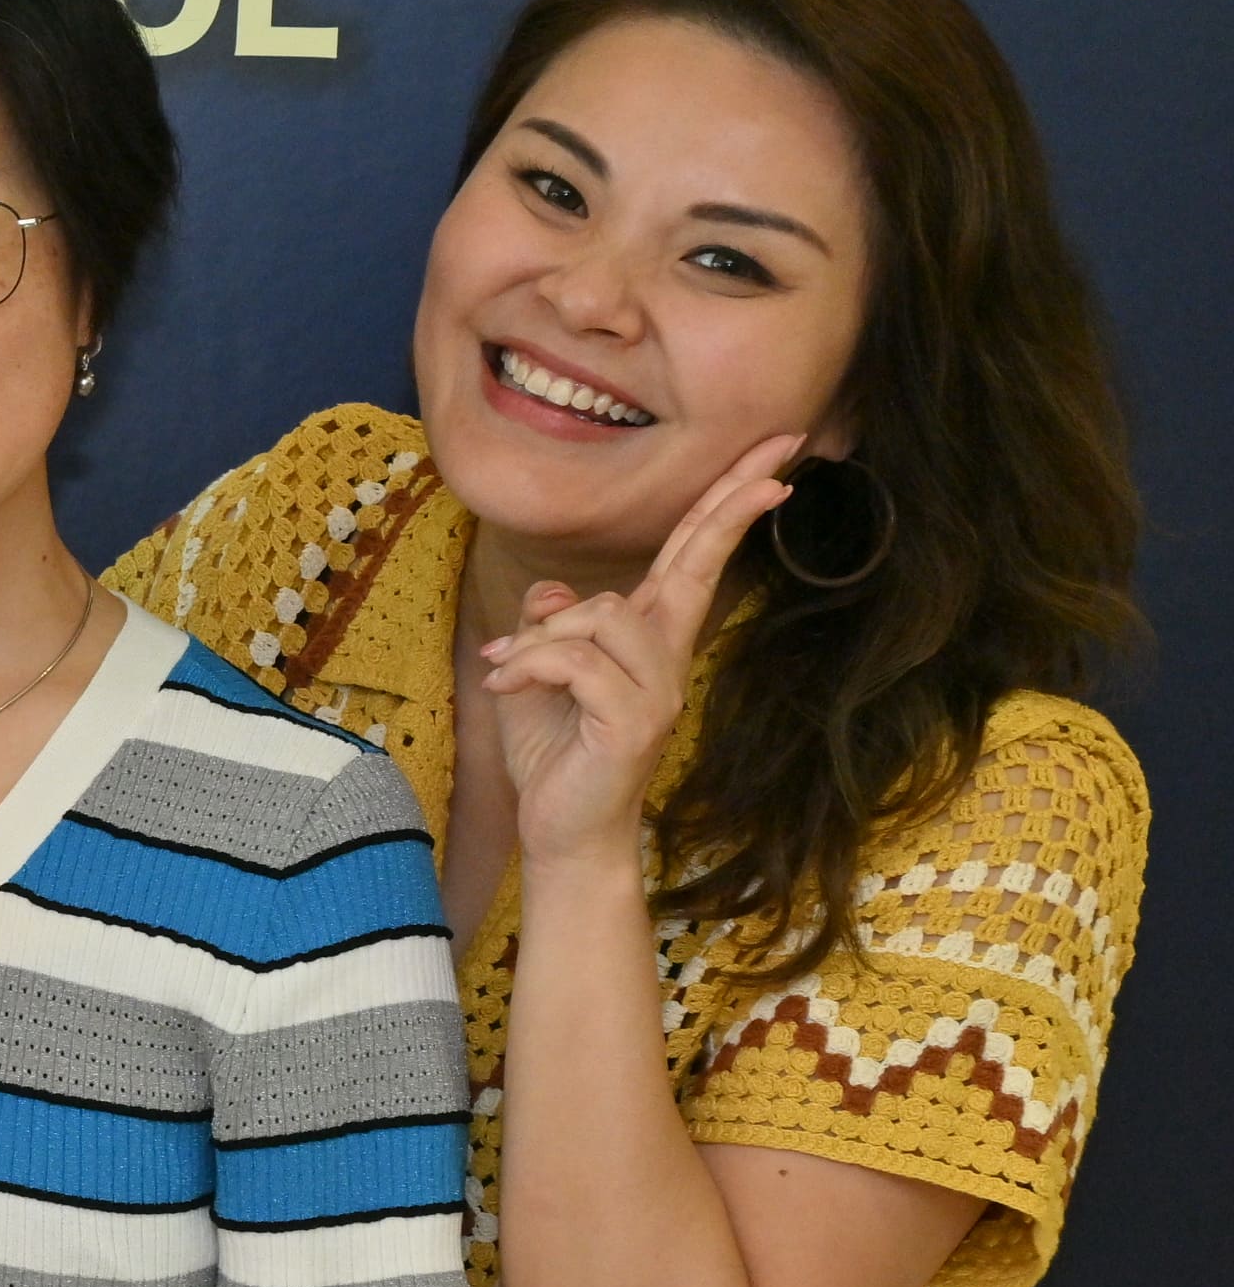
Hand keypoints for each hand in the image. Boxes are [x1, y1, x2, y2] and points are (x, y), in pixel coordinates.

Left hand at [476, 438, 791, 883]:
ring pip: (603, 614)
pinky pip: (578, 662)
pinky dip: (530, 664)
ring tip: (508, 668)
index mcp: (650, 638)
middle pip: (699, 562)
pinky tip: (504, 683)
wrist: (559, 831)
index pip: (694, 557)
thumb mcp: (536, 675)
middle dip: (732, 503)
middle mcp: (667, 657)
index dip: (729, 505)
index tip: (779, 459)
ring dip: (542, 637)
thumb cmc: (555, 754)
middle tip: (781, 455)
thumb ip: (549, 628)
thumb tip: (555, 592)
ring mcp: (659, 689)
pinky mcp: (635, 721)